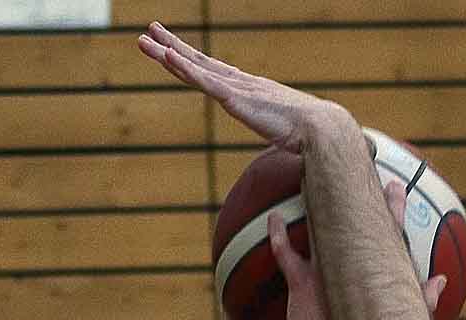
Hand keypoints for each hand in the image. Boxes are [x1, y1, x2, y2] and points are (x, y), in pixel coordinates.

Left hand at [138, 21, 350, 151]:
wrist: (320, 131)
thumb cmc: (306, 135)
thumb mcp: (281, 129)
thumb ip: (275, 130)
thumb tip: (284, 141)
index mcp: (247, 91)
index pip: (212, 72)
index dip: (188, 59)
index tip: (169, 48)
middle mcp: (239, 84)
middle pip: (197, 63)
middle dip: (170, 47)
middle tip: (147, 32)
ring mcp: (236, 89)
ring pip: (194, 68)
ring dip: (167, 53)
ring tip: (145, 40)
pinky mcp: (237, 99)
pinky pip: (204, 81)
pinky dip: (185, 69)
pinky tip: (168, 57)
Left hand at [268, 195, 443, 319]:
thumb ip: (425, 300)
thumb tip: (441, 282)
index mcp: (376, 279)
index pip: (389, 236)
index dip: (393, 209)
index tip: (396, 187)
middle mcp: (351, 270)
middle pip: (352, 224)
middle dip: (355, 196)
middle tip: (348, 170)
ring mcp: (325, 273)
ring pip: (317, 231)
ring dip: (312, 206)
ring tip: (309, 181)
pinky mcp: (301, 283)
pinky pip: (285, 253)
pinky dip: (277, 236)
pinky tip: (270, 221)